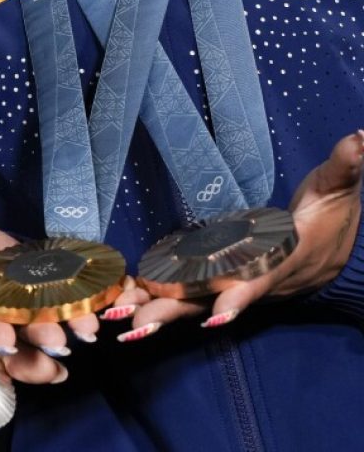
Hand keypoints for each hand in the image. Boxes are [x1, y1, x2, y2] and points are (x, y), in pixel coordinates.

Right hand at [0, 213, 98, 383]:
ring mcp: (31, 321)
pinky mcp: (56, 313)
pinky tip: (94, 322)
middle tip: (56, 342)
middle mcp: (5, 322)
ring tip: (84, 331)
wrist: (4, 252)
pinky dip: (82, 323)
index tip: (4, 343)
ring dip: (65, 335)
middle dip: (38, 340)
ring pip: (47, 338)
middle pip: (21, 339)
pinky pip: (71, 324)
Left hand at [103, 130, 363, 341]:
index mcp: (281, 261)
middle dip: (174, 310)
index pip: (259, 281)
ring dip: (157, 310)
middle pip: (211, 300)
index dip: (240, 298)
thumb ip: (344, 166)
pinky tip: (126, 306)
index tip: (217, 315)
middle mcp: (254, 281)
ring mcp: (237, 285)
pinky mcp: (224, 283)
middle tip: (134, 323)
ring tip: (118, 319)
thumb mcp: (338, 190)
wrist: (341, 260)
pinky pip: (188, 295)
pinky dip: (159, 299)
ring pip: (194, 302)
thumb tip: (359, 136)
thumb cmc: (333, 218)